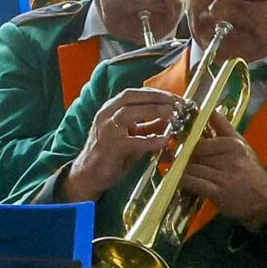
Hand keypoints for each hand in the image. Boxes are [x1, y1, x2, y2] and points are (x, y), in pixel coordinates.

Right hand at [63, 86, 177, 200]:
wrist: (89, 174)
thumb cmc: (111, 154)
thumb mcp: (132, 135)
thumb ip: (148, 126)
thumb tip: (170, 119)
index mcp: (110, 110)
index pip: (134, 93)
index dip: (156, 93)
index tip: (175, 98)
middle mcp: (105, 116)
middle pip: (131, 97)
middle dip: (156, 97)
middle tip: (177, 103)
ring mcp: (106, 131)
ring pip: (128, 113)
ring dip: (153, 110)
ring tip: (172, 114)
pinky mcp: (110, 147)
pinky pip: (133, 141)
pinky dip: (151, 141)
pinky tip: (165, 141)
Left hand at [178, 118, 266, 229]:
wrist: (263, 200)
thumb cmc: (249, 171)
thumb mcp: (241, 146)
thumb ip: (223, 129)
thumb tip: (210, 110)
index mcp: (234, 144)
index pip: (201, 137)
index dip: (185, 138)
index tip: (175, 136)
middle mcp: (230, 158)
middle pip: (194, 152)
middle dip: (180, 153)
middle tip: (168, 153)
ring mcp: (225, 175)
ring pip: (191, 166)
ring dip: (178, 167)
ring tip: (172, 166)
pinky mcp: (218, 191)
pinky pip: (192, 182)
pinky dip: (182, 180)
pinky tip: (177, 179)